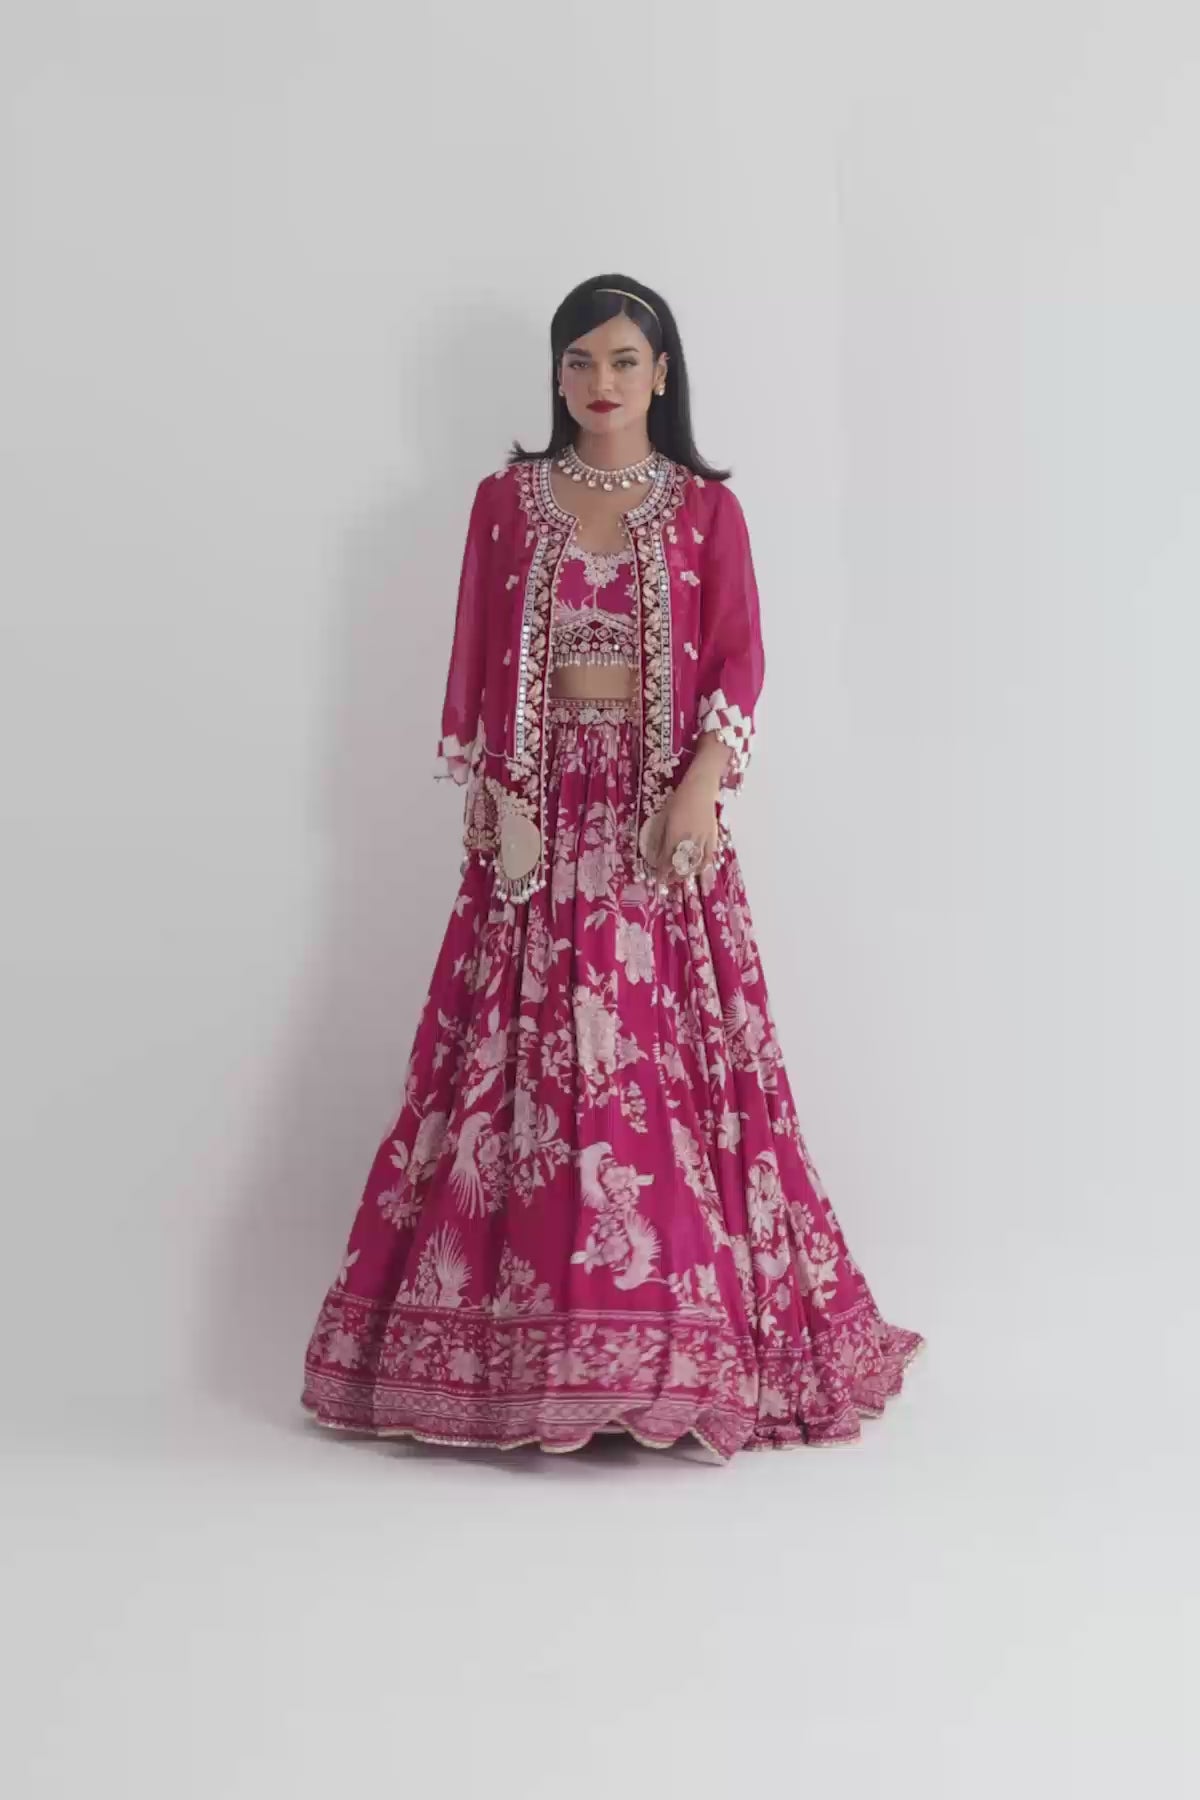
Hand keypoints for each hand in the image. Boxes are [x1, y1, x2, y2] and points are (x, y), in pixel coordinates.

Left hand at [651, 773, 720, 888]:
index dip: (662, 872)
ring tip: (681, 878)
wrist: (700, 789)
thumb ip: (660, 836)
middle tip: (669, 881)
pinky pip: (708, 856)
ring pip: (695, 863)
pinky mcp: (712, 836)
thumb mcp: (664, 816)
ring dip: (687, 873)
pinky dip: (702, 865)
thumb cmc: (679, 799)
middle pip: (681, 864)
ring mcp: (702, 839)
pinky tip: (698, 870)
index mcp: (674, 834)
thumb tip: (655, 853)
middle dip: (674, 875)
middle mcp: (688, 839)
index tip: (658, 879)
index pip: (667, 859)